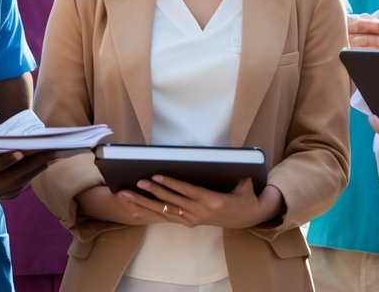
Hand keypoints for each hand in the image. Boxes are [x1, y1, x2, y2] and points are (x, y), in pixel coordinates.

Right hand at [0, 149, 54, 206]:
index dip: (9, 162)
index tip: (25, 150)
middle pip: (12, 180)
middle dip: (33, 166)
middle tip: (53, 151)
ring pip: (13, 187)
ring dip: (32, 174)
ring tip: (49, 159)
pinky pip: (8, 192)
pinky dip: (22, 182)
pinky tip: (30, 173)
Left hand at [121, 176, 284, 229]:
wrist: (250, 218)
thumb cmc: (246, 197)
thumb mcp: (244, 183)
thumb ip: (233, 171)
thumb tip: (224, 157)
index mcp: (213, 201)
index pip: (186, 191)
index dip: (170, 184)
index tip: (155, 177)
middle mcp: (200, 213)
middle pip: (172, 203)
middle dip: (151, 193)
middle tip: (135, 184)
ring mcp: (194, 219)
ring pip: (165, 212)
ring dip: (145, 204)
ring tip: (128, 196)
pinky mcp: (190, 222)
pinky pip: (167, 218)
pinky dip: (150, 213)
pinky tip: (135, 209)